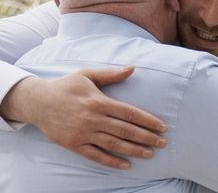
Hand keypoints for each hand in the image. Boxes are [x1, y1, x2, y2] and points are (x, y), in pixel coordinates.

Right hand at [2, 66, 166, 168]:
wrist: (37, 102)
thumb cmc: (66, 86)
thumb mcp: (88, 74)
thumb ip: (111, 74)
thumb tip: (133, 68)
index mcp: (99, 102)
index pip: (130, 113)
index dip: (148, 121)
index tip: (162, 126)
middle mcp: (93, 119)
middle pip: (125, 131)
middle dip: (147, 137)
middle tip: (163, 142)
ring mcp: (83, 133)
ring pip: (113, 144)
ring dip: (134, 150)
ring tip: (150, 153)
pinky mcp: (74, 144)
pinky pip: (95, 155)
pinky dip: (111, 161)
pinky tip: (126, 164)